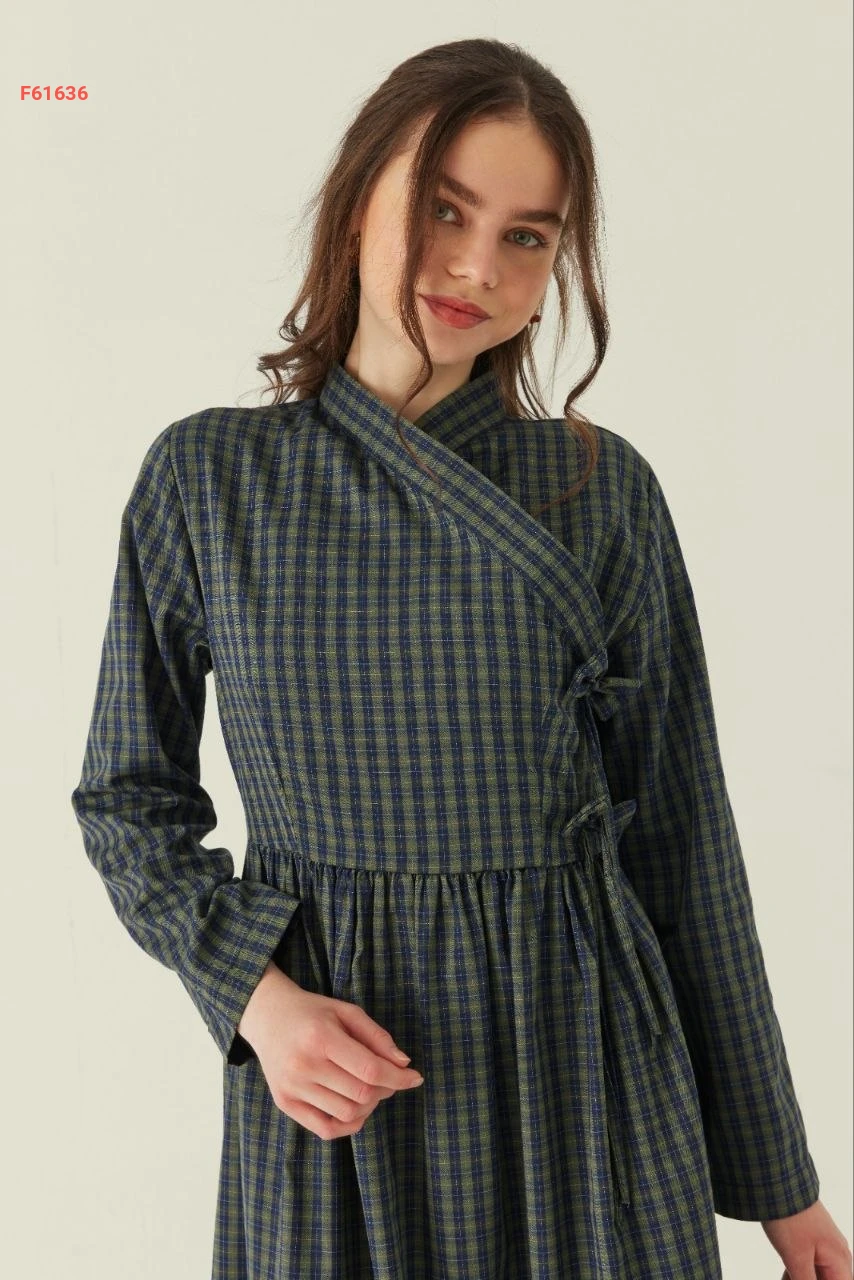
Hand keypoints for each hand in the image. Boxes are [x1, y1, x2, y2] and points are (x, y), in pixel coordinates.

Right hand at [237, 961, 423, 1139]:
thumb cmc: (312, 1012)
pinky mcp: (284, 1103)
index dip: (399, 1078)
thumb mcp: (346, 1011)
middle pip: (361, 1094)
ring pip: (347, 1114)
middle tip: (389, 1078)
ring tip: (369, 1088)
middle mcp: (303, 1065)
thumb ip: (377, 1036)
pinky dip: (349, 1124)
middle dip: (386, 1090)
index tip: (416, 1078)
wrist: (267, 1016)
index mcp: (320, 1037)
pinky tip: (356, 1108)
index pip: (369, 1070)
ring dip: (369, 1105)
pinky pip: (326, 1130)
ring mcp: (292, 1088)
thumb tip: (404, 1064)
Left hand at [762, 1198, 852, 1278]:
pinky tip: (786, 1274)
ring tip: (787, 1274)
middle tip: (791, 1276)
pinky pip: (808, 1265)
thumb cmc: (790, 1216)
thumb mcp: (797, 1259)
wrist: (776, 1182)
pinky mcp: (810, 1240)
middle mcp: (837, 1254)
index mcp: (840, 1260)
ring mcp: (823, 1246)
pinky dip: (796, 1273)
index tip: (799, 1279)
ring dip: (800, 1278)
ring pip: (816, 1275)